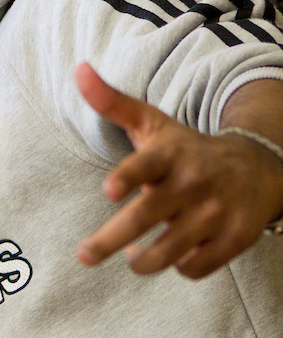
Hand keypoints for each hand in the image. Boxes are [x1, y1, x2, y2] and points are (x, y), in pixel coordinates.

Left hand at [75, 63, 282, 278]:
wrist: (257, 168)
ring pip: (167, 252)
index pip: (145, 165)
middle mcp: (192, 183)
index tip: (108, 191)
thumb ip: (112, 102)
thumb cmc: (187, 150)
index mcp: (169, 154)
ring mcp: (215, 214)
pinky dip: (176, 267)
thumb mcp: (154, 123)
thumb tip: (79, 69)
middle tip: (84, 254)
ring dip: (141, 261)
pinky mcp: (234, 239)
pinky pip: (194, 268)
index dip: (127, 177)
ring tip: (131, 255)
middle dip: (110, 240)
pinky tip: (168, 254)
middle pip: (146, 217)